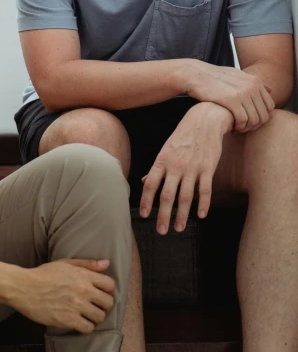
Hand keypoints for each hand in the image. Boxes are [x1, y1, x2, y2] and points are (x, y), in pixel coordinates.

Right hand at [11, 258, 115, 333]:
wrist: (24, 288)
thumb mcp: (65, 263)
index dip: (108, 291)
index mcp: (83, 275)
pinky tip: (79, 323)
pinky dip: (86, 327)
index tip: (101, 294)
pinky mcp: (68, 320)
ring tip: (87, 316)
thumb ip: (87, 264)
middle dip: (104, 306)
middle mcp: (83, 290)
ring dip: (95, 318)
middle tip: (96, 307)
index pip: (110, 285)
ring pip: (100, 317)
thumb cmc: (43, 274)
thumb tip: (107, 263)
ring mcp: (76, 305)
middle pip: (108, 303)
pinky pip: (88, 328)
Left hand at [140, 102, 231, 233]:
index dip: (146, 201)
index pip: (151, 184)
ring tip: (178, 228)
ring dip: (182, 215)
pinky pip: (205, 190)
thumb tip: (143, 182)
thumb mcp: (166, 149)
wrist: (204, 121)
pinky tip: (201, 216)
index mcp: (162, 160)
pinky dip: (203, 204)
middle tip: (161, 231)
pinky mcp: (207, 168)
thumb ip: (156, 168)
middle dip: (163, 215)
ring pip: (186, 196)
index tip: (145, 216)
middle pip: (167, 195)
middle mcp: (175, 166)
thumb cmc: (182, 136)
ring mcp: (192, 168)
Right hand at [183, 60, 274, 132]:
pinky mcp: (232, 100)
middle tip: (243, 128)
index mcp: (255, 81)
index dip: (261, 117)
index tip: (250, 121)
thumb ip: (254, 83)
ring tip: (237, 128)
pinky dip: (239, 127)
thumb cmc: (215, 78)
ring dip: (246, 128)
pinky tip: (231, 127)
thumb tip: (270, 89)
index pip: (270, 106)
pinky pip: (243, 120)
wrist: (196, 75)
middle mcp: (252, 86)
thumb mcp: (237, 75)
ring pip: (254, 120)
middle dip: (255, 125)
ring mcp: (243, 93)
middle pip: (264, 115)